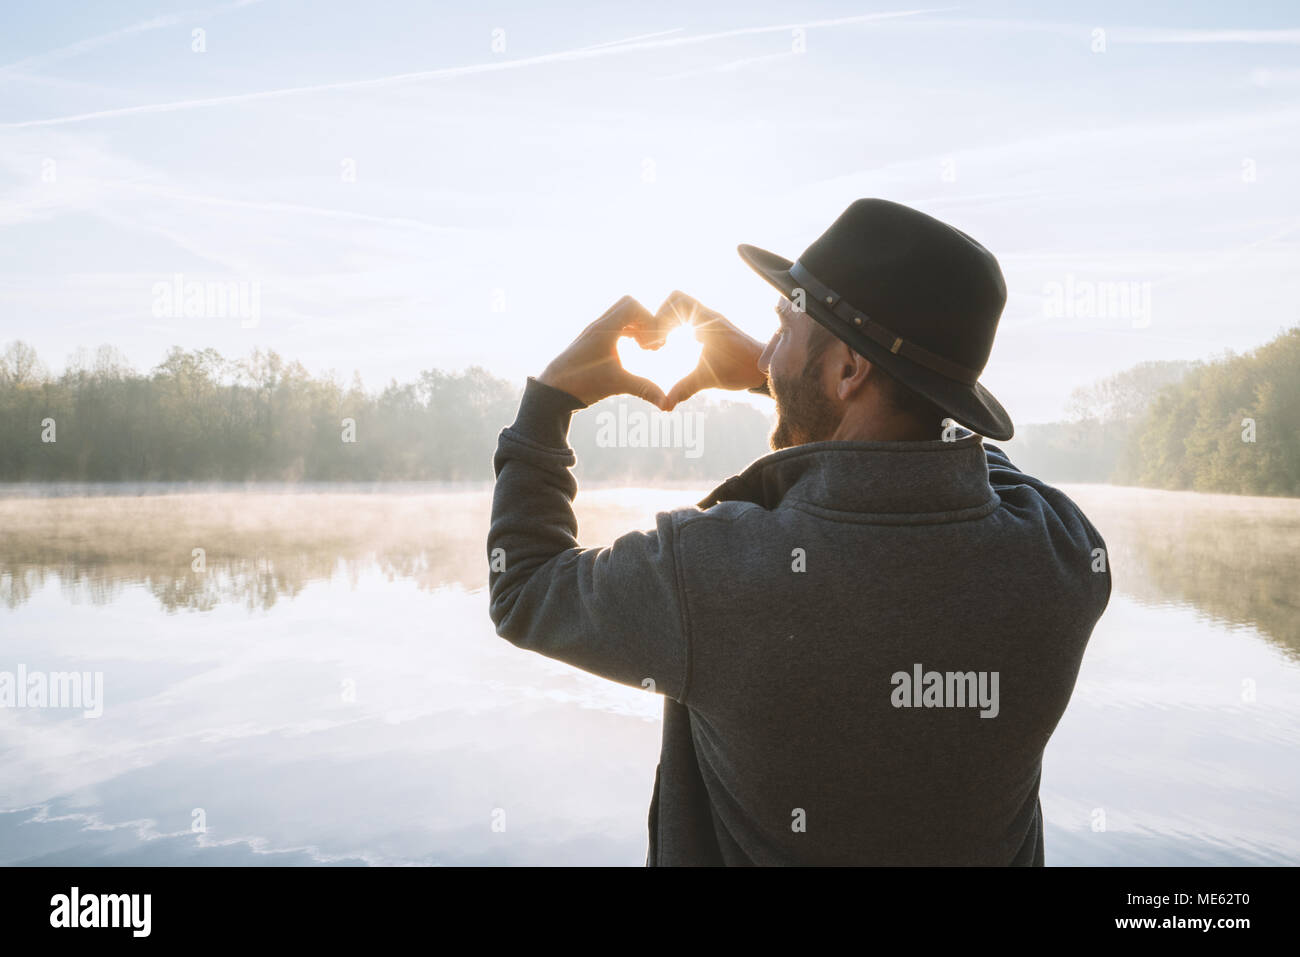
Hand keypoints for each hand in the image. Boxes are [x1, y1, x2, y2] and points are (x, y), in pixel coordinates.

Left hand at [538, 296, 672, 407]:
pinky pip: (614, 327)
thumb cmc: (581, 384)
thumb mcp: (617, 385)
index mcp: (604, 329)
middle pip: (628, 306)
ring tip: (644, 350)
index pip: (633, 305)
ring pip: (621, 317)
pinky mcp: (591, 343)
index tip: (652, 345)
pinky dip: (627, 334)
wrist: (552, 391)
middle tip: (650, 345)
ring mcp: (594, 333)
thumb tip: (668, 405)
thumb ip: (645, 390)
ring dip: (636, 328)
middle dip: (645, 322)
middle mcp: (598, 326)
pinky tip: (632, 353)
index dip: (649, 321)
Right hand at [656, 291, 766, 410]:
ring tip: (662, 345)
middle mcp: (709, 316)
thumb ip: (685, 388)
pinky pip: (689, 317)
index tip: (661, 341)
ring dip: (668, 322)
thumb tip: (664, 405)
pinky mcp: (711, 328)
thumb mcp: (709, 379)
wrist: (763, 367)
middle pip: (676, 300)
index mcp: (708, 321)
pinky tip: (673, 345)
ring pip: (682, 308)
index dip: (661, 316)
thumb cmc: (741, 369)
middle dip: (660, 318)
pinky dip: (677, 326)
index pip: (678, 300)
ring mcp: (710, 321)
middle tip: (657, 343)